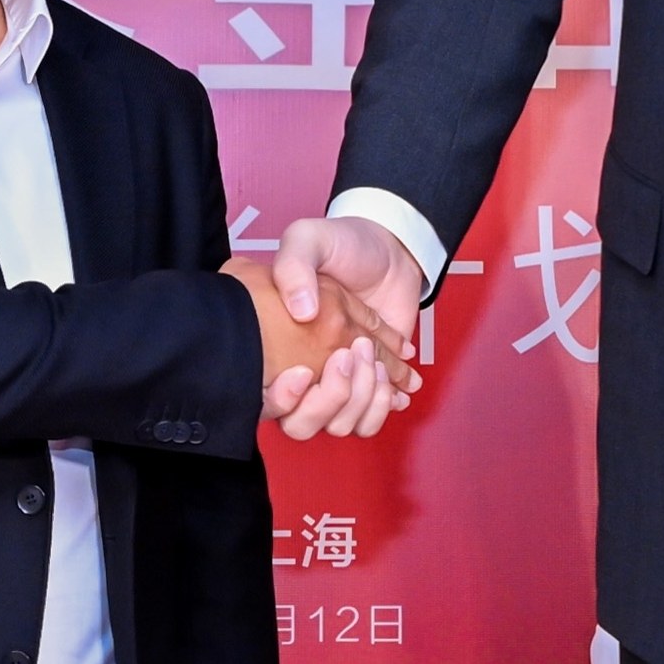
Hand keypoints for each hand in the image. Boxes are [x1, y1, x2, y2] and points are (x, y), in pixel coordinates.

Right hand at [261, 215, 428, 438]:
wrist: (389, 249)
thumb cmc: (342, 244)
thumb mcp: (308, 239)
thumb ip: (293, 266)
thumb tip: (302, 312)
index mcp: (277, 345)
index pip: (268, 400)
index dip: (283, 399)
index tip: (304, 372)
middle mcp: (305, 371)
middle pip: (304, 424)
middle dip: (332, 399)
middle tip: (350, 355)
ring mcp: (338, 381)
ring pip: (341, 425)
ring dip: (362, 400)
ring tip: (376, 363)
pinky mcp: (370, 383)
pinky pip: (370, 418)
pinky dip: (384, 405)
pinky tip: (395, 384)